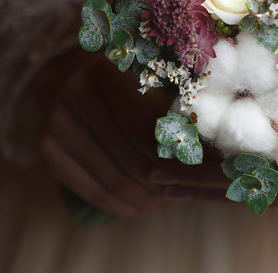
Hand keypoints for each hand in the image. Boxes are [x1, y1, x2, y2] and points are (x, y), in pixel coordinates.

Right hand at [34, 51, 228, 217]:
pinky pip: (93, 193)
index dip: (179, 157)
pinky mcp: (49, 151)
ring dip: (149, 199)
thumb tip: (229, 150)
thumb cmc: (140, 80)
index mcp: (105, 71)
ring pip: (114, 182)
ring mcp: (55, 124)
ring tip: (173, 200)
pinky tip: (148, 205)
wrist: (85, 79)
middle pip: (133, 160)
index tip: (206, 171)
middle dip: (167, 183)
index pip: (149, 131)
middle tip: (193, 192)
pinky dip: (125, 205)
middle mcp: (74, 94)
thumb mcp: (165, 82)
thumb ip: (189, 109)